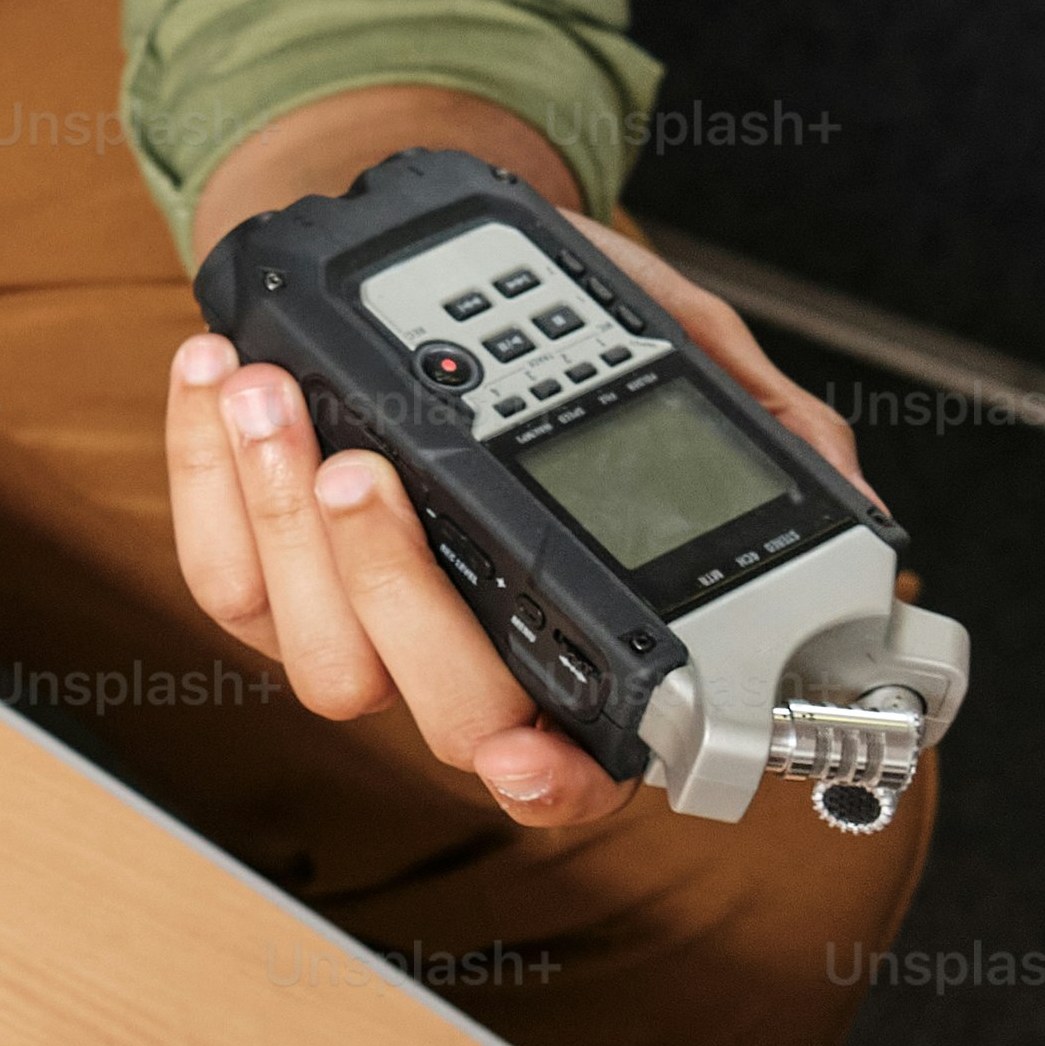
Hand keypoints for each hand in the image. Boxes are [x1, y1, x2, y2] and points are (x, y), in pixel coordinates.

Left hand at [160, 216, 870, 831]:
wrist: (426, 264)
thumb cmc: (561, 324)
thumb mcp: (679, 347)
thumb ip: (760, 421)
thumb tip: (844, 499)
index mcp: (579, 653)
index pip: (575, 764)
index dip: (551, 780)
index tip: (526, 757)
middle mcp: (461, 664)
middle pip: (424, 701)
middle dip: (384, 588)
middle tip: (363, 469)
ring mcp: (352, 632)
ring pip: (309, 648)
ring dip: (279, 520)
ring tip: (278, 397)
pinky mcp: (258, 585)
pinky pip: (217, 571)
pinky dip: (200, 473)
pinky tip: (219, 377)